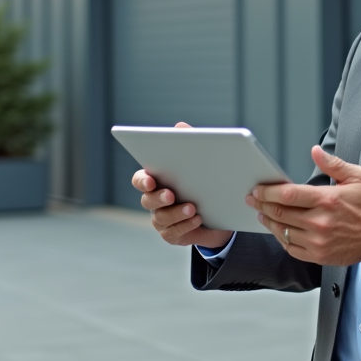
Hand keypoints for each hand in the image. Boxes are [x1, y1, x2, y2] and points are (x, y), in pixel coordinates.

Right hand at [132, 122, 232, 248]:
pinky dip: (185, 226)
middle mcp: (154, 200)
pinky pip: (173, 233)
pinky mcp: (172, 234)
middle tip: (171, 195)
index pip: (140, 180)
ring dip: (176, 213)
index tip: (151, 180)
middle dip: (158, 198)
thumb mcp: (200, 161)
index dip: (143, 181)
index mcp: (157, 181)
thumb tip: (179, 126)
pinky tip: (198, 218)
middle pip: (147, 200)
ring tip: (193, 208)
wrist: (220, 210)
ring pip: (161, 218)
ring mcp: (161, 219)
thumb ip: (188, 143)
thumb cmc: (203, 181)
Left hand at [248, 145, 360, 265]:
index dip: (268, 191)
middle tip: (252, 199)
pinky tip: (279, 230)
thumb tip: (315, 151)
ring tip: (262, 213)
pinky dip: (281, 239)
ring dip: (268, 221)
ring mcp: (319, 241)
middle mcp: (320, 222)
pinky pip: (291, 248)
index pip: (288, 195)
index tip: (258, 189)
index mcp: (328, 199)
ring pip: (283, 231)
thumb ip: (333, 164)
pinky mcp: (320, 255)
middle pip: (280, 213)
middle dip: (261, 204)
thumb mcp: (357, 176)